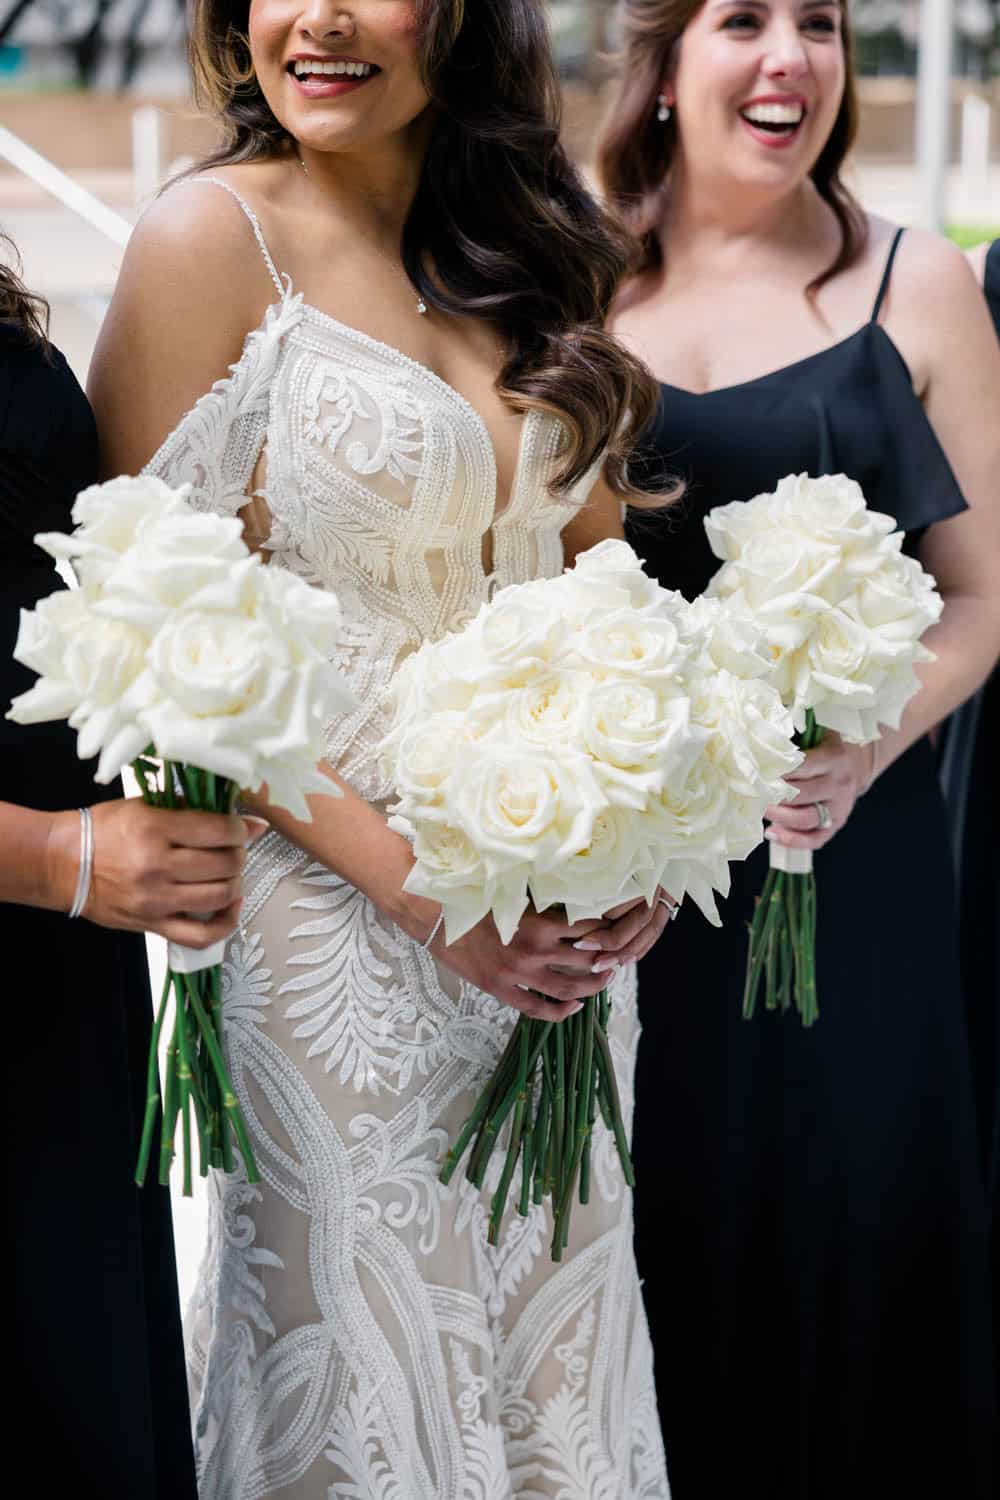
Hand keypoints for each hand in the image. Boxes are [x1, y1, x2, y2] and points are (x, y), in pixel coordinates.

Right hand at [47, 800, 267, 946]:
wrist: (64, 865)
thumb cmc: (103, 830)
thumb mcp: (144, 807)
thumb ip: (189, 811)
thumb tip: (240, 820)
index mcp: (154, 829)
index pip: (219, 831)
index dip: (241, 829)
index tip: (242, 828)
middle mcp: (157, 866)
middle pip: (224, 864)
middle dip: (239, 853)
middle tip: (234, 848)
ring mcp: (156, 900)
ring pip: (220, 896)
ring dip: (235, 882)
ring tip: (229, 872)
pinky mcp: (152, 925)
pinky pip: (201, 935)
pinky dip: (226, 923)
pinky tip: (231, 905)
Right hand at [422, 891, 676, 1022]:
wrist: (433, 914)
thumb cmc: (474, 896)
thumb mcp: (515, 893)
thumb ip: (545, 902)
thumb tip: (578, 900)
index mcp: (540, 922)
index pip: (589, 929)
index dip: (610, 929)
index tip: (620, 927)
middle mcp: (534, 950)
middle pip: (587, 961)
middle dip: (608, 960)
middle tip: (619, 957)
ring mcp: (518, 974)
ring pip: (569, 988)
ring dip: (592, 987)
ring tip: (605, 980)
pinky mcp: (501, 989)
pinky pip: (538, 1009)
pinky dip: (561, 1012)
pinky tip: (573, 1007)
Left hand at [765, 734, 872, 851]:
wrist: (857, 764)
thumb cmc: (828, 746)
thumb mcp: (818, 732)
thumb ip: (794, 738)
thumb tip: (758, 744)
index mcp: (834, 759)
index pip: (800, 768)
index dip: (775, 772)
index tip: (754, 773)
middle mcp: (839, 785)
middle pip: (800, 796)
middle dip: (771, 796)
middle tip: (750, 793)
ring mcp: (840, 808)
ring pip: (804, 819)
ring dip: (777, 817)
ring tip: (758, 810)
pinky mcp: (836, 824)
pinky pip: (814, 839)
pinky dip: (791, 840)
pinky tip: (772, 833)